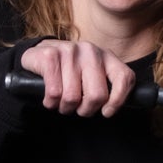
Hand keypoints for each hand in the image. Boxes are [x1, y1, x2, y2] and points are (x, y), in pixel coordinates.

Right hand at [18, 39, 136, 117]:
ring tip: (62, 102)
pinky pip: (54, 93)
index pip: (125, 78)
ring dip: (65, 108)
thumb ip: (108, 87)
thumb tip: (120, 107)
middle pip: (97, 95)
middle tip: (78, 108)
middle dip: (86, 110)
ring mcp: (70, 50)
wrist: (37, 55)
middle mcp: (91, 51)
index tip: (106, 112)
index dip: (118, 101)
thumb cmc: (69, 73)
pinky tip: (50, 98)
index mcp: (106, 56)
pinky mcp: (50, 55)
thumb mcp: (93, 76)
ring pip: (72, 97)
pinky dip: (50, 102)